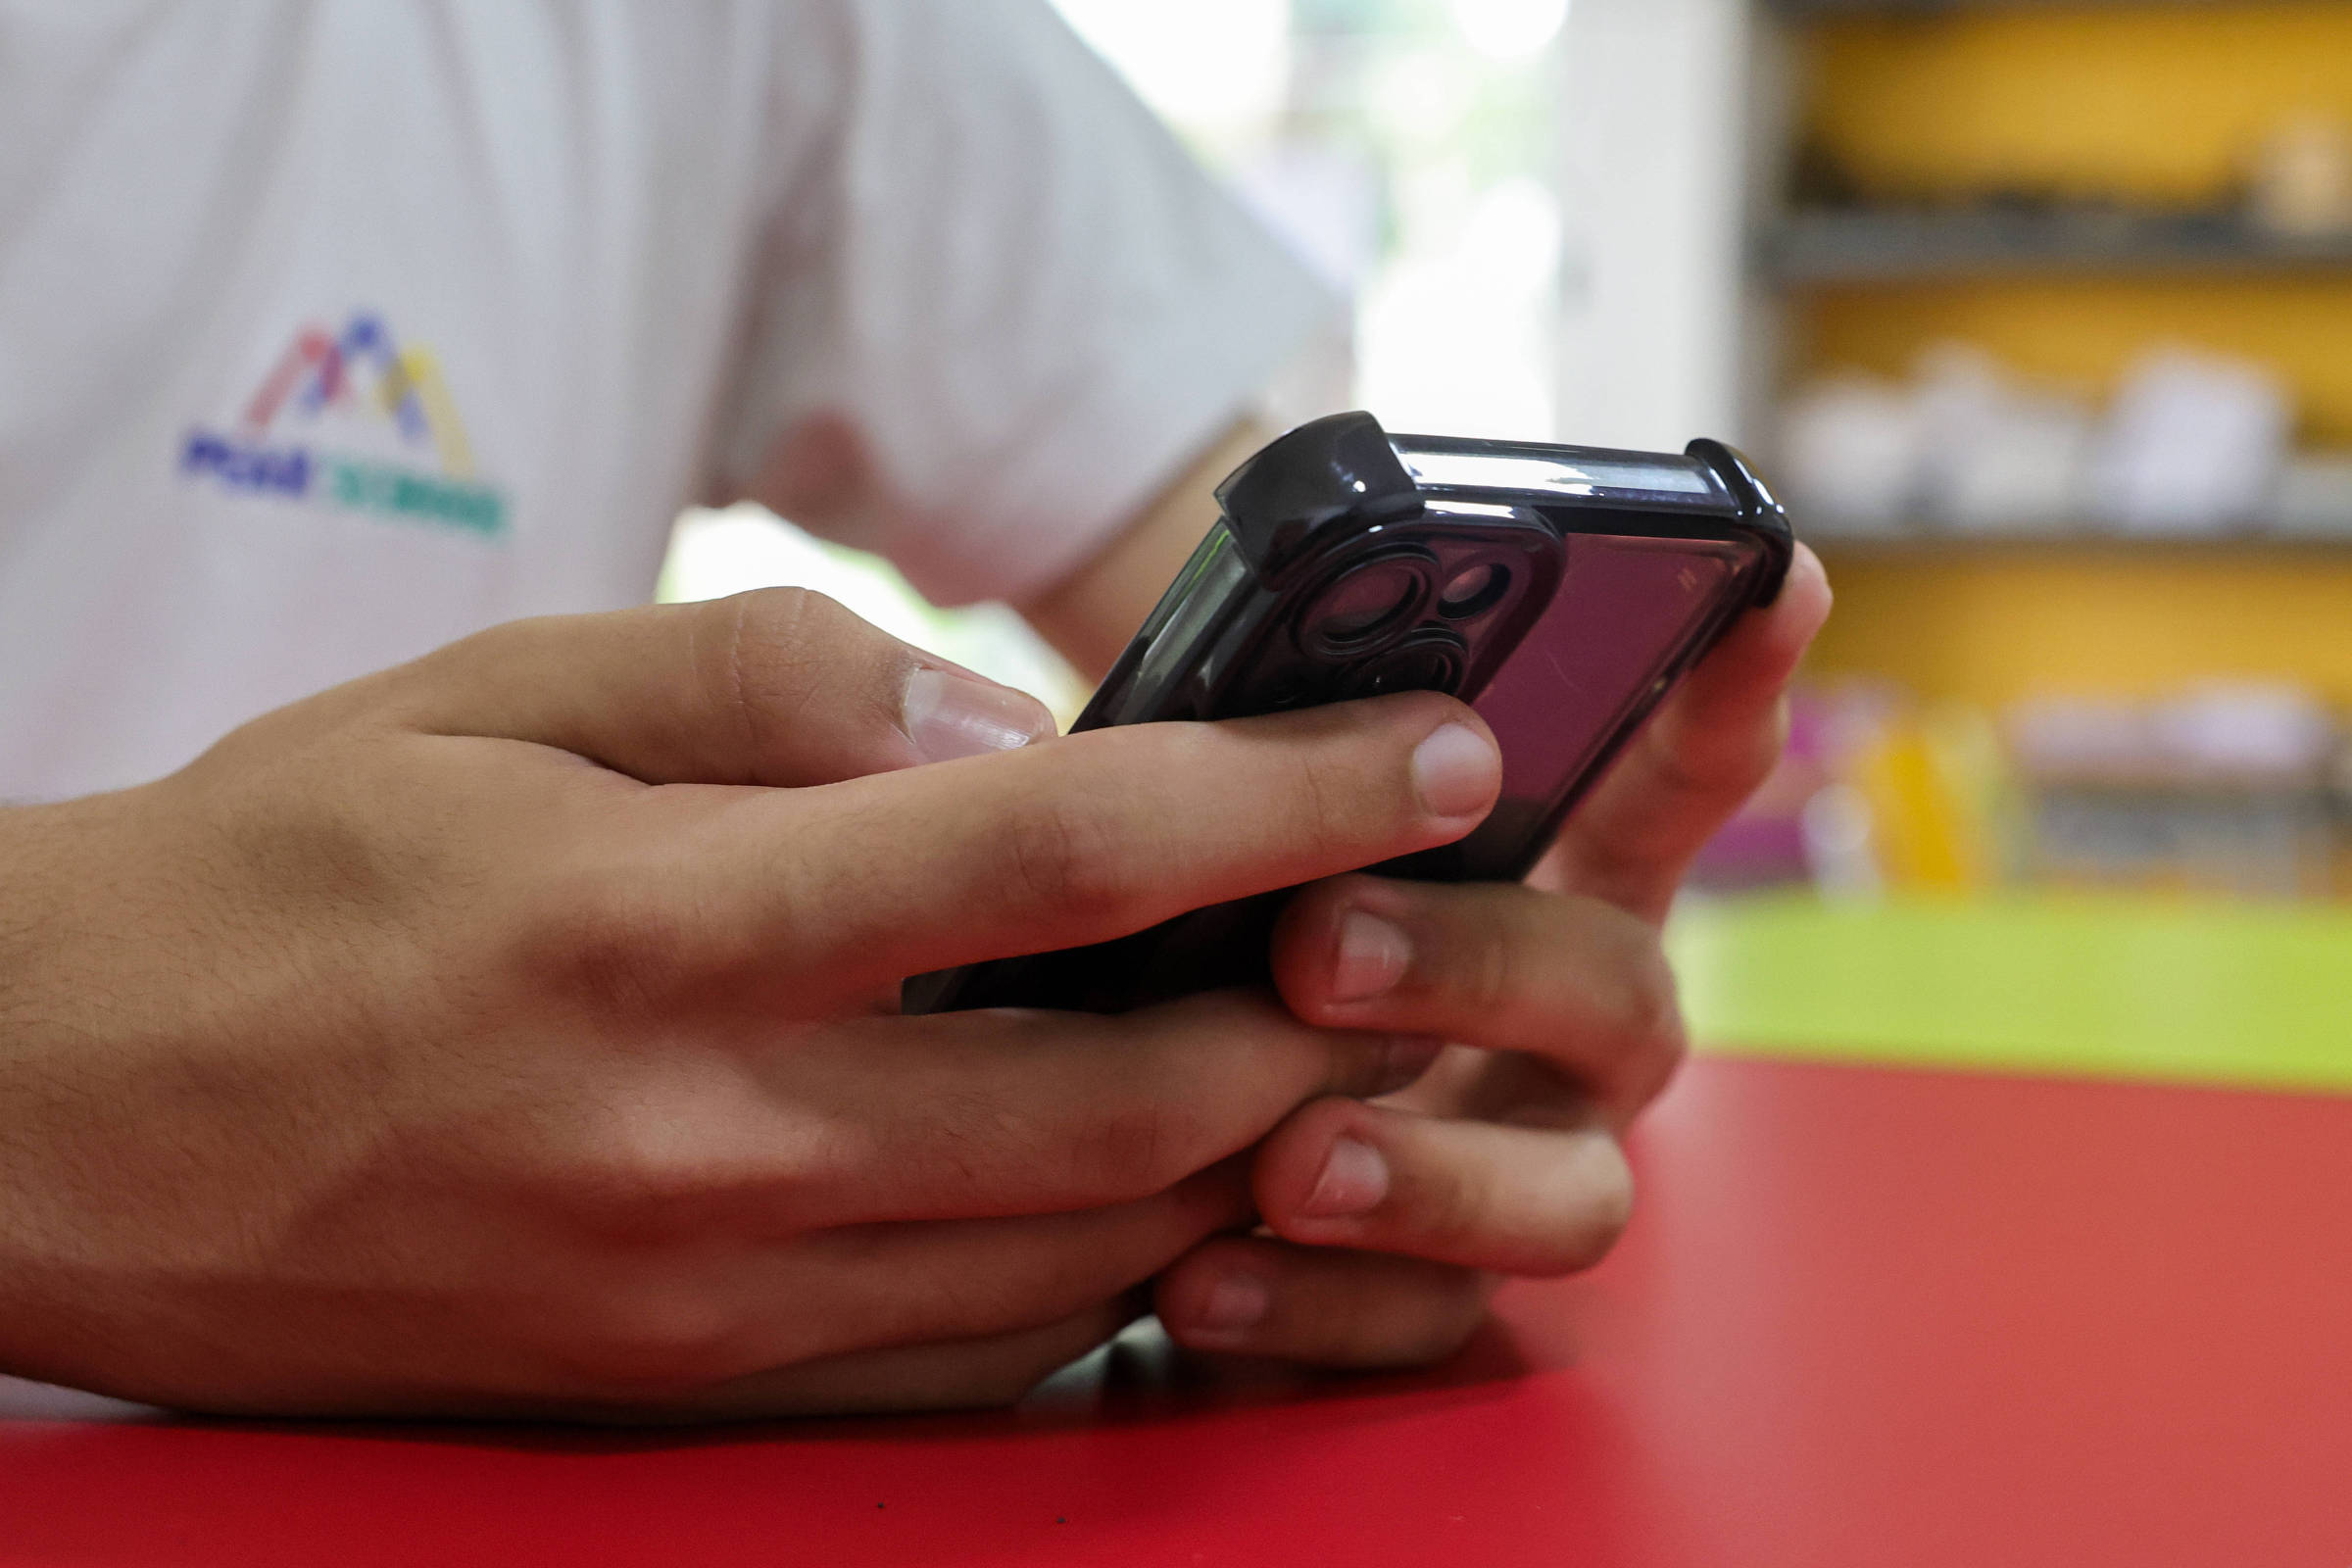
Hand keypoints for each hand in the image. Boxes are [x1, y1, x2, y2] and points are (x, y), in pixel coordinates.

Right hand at [0, 588, 1505, 1418]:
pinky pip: (984, 1350)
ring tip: (1320, 1033)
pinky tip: (1148, 1166)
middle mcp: (714, 1139)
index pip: (1064, 854)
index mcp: (662, 923)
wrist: (60, 1121)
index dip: (1286, 793)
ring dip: (1250, 1144)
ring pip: (1094, 1250)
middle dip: (1328, 1009)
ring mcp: (716, 1298)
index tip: (1426, 748)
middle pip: (1136, 1097)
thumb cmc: (280, 873)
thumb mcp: (497, 692)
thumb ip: (771, 682)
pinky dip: (1111, 1259)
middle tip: (1414, 917)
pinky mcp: (700, 1391)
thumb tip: (1005, 724)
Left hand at [1154, 545, 1833, 1364]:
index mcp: (1543, 890)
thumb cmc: (1198, 954)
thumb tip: (1248, 715)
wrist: (1116, 1150)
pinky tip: (1203, 1275)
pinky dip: (1315, 1311)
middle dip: (1479, 963)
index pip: (1662, 781)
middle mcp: (1566, 1039)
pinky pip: (1424, 1332)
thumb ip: (1277, 791)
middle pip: (1618, 993)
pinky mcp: (1434, 1306)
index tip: (1772, 578)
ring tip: (1290, 1163)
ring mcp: (1519, 1176)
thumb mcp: (1235, 854)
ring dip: (1430, 1176)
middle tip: (1316, 945)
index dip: (1725, 687)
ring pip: (1569, 1199)